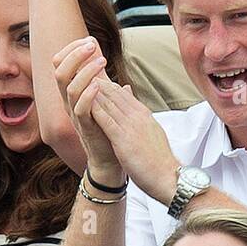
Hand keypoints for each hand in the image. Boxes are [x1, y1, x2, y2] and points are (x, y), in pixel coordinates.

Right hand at [53, 37, 123, 182]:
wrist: (111, 158)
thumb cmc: (107, 127)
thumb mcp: (103, 99)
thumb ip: (101, 80)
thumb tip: (102, 60)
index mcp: (72, 93)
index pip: (60, 65)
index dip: (71, 50)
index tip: (88, 39)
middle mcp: (69, 103)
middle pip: (59, 72)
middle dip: (74, 55)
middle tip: (92, 44)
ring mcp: (75, 116)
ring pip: (69, 88)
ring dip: (85, 71)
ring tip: (102, 61)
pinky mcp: (85, 128)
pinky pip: (80, 109)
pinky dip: (88, 94)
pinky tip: (100, 84)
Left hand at [91, 80, 180, 202]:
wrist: (169, 177)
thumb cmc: (159, 159)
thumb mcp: (150, 132)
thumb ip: (139, 117)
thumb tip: (132, 106)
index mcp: (143, 114)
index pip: (120, 92)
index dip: (104, 82)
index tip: (89, 73)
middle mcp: (137, 115)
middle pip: (113, 91)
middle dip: (95, 79)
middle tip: (79, 68)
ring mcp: (131, 126)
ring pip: (108, 102)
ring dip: (92, 89)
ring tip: (77, 77)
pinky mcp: (124, 139)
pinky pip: (106, 119)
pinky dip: (94, 108)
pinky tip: (81, 101)